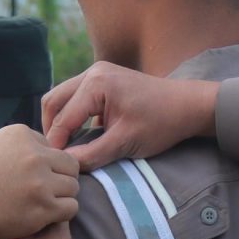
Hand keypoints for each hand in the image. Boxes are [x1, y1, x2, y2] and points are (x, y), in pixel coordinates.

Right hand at [0, 124, 79, 238]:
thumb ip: (21, 149)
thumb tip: (49, 153)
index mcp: (21, 135)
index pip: (51, 147)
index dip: (43, 165)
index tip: (25, 179)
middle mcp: (34, 155)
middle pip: (69, 165)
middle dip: (60, 179)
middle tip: (43, 193)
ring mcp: (40, 181)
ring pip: (73, 187)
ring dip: (61, 197)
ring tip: (41, 205)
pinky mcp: (44, 207)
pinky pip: (71, 208)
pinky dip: (61, 213)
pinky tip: (44, 216)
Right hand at [42, 63, 218, 170]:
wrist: (188, 106)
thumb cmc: (161, 123)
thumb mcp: (125, 143)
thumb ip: (92, 155)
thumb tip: (67, 166)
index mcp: (96, 84)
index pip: (62, 118)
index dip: (56, 144)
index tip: (54, 166)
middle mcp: (92, 72)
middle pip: (53, 101)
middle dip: (50, 129)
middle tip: (54, 155)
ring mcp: (97, 72)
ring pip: (62, 97)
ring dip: (59, 121)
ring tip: (63, 147)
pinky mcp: (103, 78)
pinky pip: (75, 96)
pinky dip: (71, 115)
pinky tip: (78, 135)